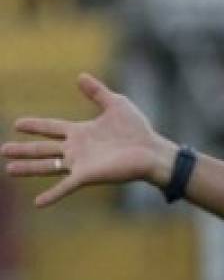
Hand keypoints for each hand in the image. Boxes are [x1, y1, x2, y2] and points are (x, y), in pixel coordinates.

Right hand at [1, 72, 176, 206]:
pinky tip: (38, 203)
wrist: (152, 151)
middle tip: (2, 151)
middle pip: (44, 148)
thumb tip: (80, 76)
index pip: (52, 127)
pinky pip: (65, 186)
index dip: (35, 125)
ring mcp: (80, 164)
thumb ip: (97, 92)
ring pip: (48, 166)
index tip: (17, 124)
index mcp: (81, 132)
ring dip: (28, 168)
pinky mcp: (87, 176)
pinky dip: (52, 195)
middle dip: (23, 149)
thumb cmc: (138, 130)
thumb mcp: (116, 104)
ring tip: (8, 169)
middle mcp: (77, 149)